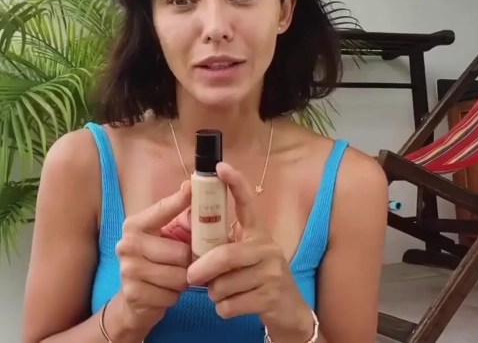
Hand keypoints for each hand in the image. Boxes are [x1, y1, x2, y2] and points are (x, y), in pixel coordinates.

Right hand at [113, 181, 192, 331]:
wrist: (134, 298)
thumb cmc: (158, 262)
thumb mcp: (168, 237)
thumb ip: (182, 220)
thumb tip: (194, 192)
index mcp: (135, 225)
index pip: (163, 210)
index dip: (180, 200)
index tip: (192, 187)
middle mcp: (128, 244)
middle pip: (180, 253)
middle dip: (190, 261)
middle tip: (187, 263)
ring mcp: (128, 269)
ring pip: (179, 276)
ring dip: (184, 280)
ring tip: (176, 277)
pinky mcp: (133, 293)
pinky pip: (171, 295)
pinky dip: (174, 296)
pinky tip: (165, 292)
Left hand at [186, 163, 312, 337]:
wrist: (288, 311)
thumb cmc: (256, 278)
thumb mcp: (243, 255)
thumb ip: (221, 243)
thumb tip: (189, 227)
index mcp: (258, 232)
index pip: (247, 203)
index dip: (235, 184)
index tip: (220, 167)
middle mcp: (268, 248)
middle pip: (226, 255)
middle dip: (203, 268)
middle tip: (191, 276)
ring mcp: (272, 273)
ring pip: (225, 284)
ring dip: (215, 293)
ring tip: (223, 292)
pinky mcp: (271, 298)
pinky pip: (231, 304)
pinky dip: (223, 308)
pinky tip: (232, 305)